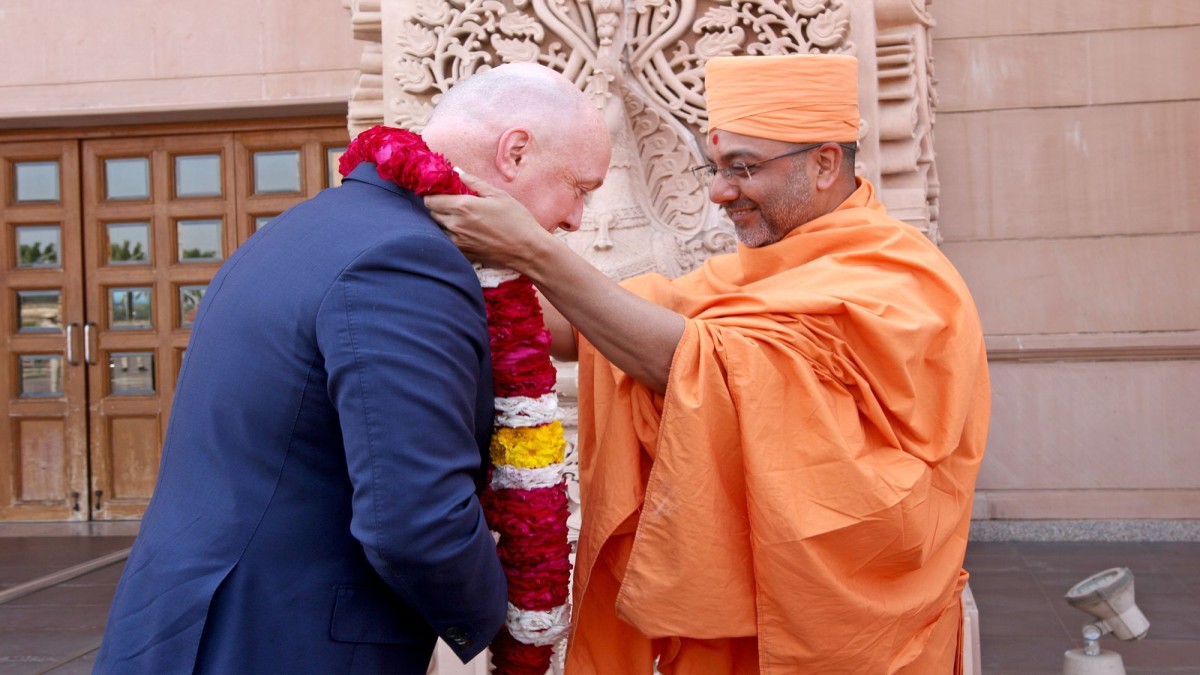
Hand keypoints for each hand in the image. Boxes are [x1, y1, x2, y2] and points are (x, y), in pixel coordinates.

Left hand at [425, 171, 548, 269]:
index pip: (431, 199)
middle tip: (451, 203)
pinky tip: (465, 232)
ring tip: (459, 217)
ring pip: (438, 229)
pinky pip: (448, 242)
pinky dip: (451, 235)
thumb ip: (475, 182)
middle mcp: (456, 225)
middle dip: (437, 207)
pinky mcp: (464, 254)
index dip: (433, 194)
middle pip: (432, 214)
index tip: (441, 191)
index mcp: (463, 206)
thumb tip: (458, 173)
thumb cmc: (517, 220)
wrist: (528, 250)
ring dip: (443, 222)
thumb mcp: (498, 195)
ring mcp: (458, 242)